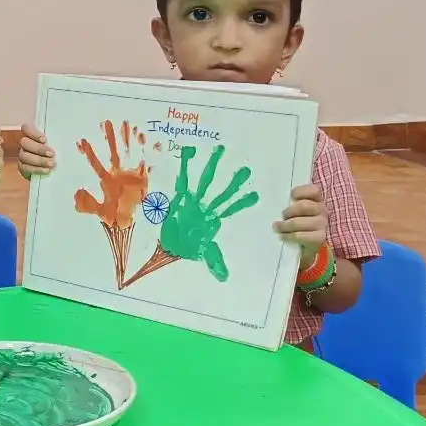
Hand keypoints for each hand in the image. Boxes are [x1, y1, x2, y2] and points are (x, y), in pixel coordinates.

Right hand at [17, 124, 55, 177]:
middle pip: (25, 142)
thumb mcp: (57, 144)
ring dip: (39, 160)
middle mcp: (25, 144)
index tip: (44, 139)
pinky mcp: (22, 167)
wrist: (52, 169)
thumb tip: (73, 139)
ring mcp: (22, 155)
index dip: (33, 133)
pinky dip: (36, 169)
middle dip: (38, 148)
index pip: (26, 128)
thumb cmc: (56, 152)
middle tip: (51, 153)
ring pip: (24, 155)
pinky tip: (46, 170)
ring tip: (51, 163)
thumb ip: (57, 140)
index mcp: (32, 135)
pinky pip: (25, 168)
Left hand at [73, 120, 147, 229]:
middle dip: (110, 137)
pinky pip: (143, 160)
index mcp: (106, 179)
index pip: (96, 162)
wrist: (133, 221)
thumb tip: (77, 194)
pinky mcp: (142, 175)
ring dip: (127, 138)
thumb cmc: (115, 214)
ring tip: (126, 123)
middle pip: (112, 151)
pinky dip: (144, 149)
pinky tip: (144, 137)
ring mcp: (130, 172)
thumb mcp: (99, 210)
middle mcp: (118, 172)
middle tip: (106, 121)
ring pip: (127, 151)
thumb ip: (88, 202)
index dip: (90, 152)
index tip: (82, 140)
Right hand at [155, 144, 259, 281]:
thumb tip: (224, 275)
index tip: (256, 193)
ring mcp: (194, 199)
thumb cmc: (187, 247)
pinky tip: (189, 152)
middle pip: (222, 191)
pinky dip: (185, 167)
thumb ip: (214, 260)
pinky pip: (184, 179)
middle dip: (233, 181)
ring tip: (220, 151)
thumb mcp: (203, 253)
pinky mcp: (180, 196)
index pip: (231, 207)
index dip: (243, 201)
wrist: (169, 244)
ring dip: (212, 166)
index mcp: (213, 218)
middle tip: (247, 168)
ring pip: (206, 181)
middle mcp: (206, 206)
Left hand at [274, 184, 328, 264]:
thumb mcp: (297, 211)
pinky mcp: (320, 238)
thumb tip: (277, 201)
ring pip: (300, 222)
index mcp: (318, 199)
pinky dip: (288, 236)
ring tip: (277, 227)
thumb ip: (292, 203)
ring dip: (285, 225)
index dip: (301, 191)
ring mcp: (323, 224)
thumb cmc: (299, 223)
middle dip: (289, 211)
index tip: (291, 196)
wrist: (307, 245)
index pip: (314, 190)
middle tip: (282, 216)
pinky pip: (300, 235)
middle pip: (305, 206)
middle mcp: (322, 210)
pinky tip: (282, 236)